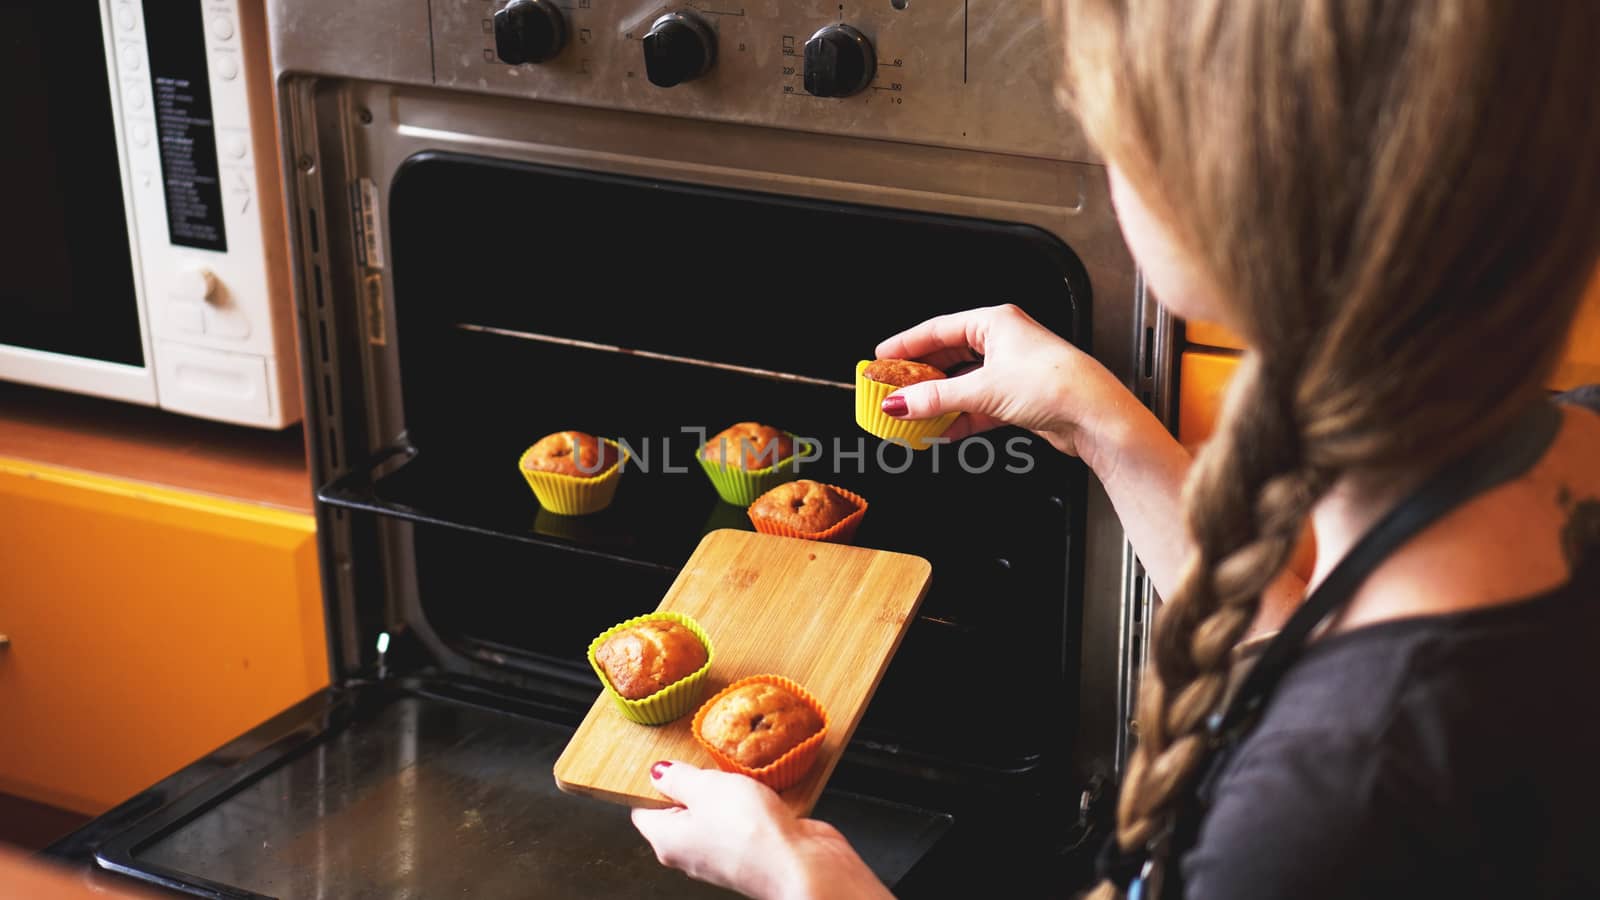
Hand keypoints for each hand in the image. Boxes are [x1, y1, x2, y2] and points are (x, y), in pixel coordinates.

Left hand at [631, 761, 891, 899]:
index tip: (669, 760)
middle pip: (680, 810)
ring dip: (726, 792)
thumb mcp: (705, 787)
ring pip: (714, 814)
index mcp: (667, 840)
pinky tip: (760, 792)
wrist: (800, 865)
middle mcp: (690, 852)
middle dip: (694, 784)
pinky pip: (742, 821)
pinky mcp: (751, 852)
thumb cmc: (749, 832)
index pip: (644, 808)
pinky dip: (749, 805)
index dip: (654, 782)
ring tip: (737, 776)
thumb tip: (659, 773)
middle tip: (707, 762)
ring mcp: (721, 854)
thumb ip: (679, 777)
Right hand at [873, 304, 1134, 467]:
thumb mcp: (982, 389)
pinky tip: (944, 430)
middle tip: (893, 388)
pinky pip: (978, 406)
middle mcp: (1005, 341)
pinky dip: (960, 417)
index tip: (882, 358)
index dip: (907, 344)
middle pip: (950, 356)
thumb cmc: (1055, 383)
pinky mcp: (1020, 398)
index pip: (939, 329)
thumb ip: (935, 397)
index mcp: (996, 322)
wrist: (1094, 416)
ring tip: (914, 414)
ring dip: (940, 401)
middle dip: (921, 376)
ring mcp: (1012, 370)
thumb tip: (901, 402)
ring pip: (964, 383)